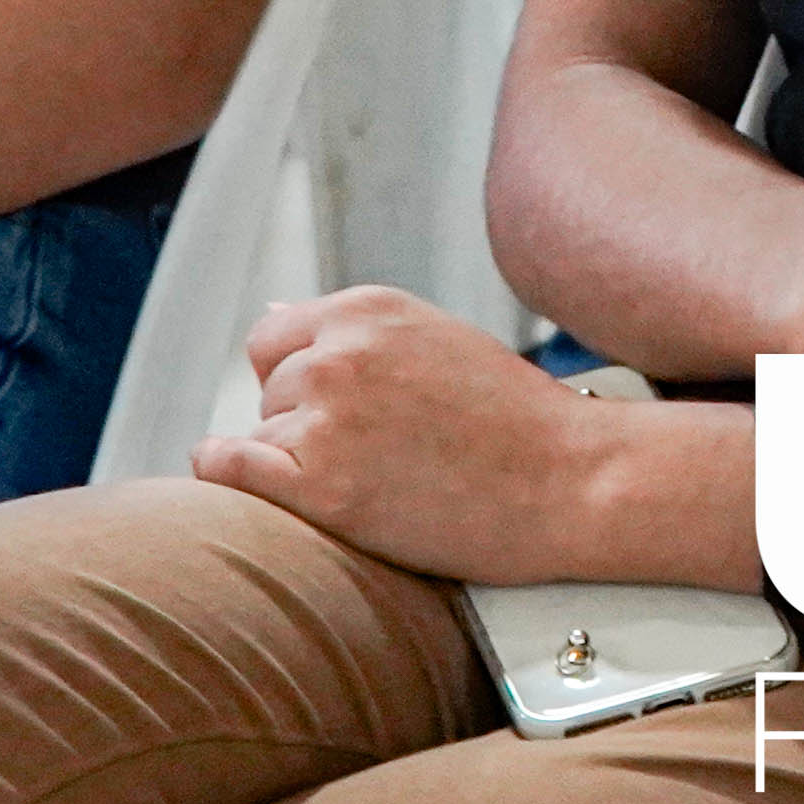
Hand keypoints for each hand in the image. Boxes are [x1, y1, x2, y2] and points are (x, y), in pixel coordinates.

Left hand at [194, 288, 658, 582]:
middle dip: (302, 422)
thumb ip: (355, 332)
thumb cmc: (516, 420)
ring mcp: (327, 416)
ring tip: (369, 484)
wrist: (571, 480)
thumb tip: (268, 316)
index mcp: (368, 308)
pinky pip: (231, 470)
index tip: (329, 413)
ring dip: (295, 463)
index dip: (294, 378)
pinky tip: (263, 495)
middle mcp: (339, 351)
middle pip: (269, 390)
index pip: (273, 339)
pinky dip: (233, 480)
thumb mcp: (436, 339)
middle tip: (370, 458)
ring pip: (261, 437)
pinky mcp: (322, 484)